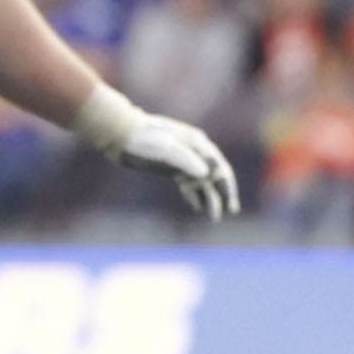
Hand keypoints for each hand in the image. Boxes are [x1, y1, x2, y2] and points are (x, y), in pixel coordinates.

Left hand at [110, 112, 240, 220]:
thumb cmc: (144, 139)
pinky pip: (188, 184)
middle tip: (230, 211)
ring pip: (201, 182)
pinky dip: (194, 195)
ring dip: (210, 198)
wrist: (122, 135)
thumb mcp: (166, 149)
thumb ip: (186, 160)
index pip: (220, 168)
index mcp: (197, 143)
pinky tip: (197, 208)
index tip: (230, 204)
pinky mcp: (171, 168)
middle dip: (223, 194)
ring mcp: (183, 160)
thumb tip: (207, 173)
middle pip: (215, 176)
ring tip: (214, 218)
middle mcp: (194, 152)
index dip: (227, 186)